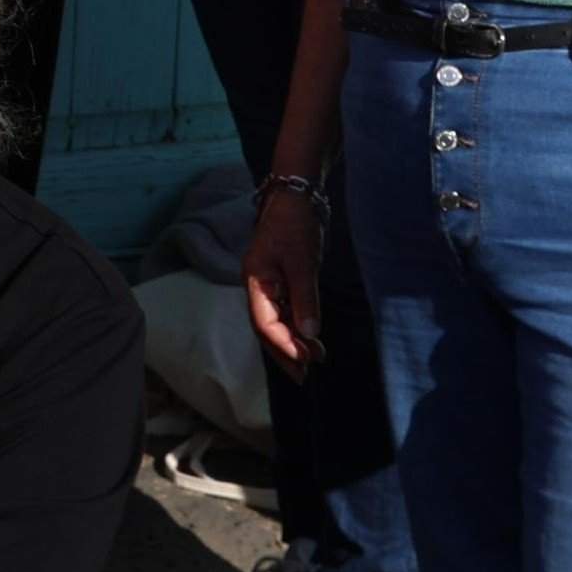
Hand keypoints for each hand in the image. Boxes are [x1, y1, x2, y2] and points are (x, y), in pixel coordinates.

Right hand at [242, 184, 323, 371]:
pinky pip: (288, 312)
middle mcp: (259, 287)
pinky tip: (313, 339)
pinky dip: (299, 327)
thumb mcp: (301, 261)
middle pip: (266, 328)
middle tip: (304, 376)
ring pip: (278, 322)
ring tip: (315, 360)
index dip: (282, 344)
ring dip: (294, 342)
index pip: (263, 322)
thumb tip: (310, 335)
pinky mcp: (284, 281)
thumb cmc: (294, 224)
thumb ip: (305, 298)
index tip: (304, 361)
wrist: (296, 196)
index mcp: (256, 281)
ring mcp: (271, 284)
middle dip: (284, 352)